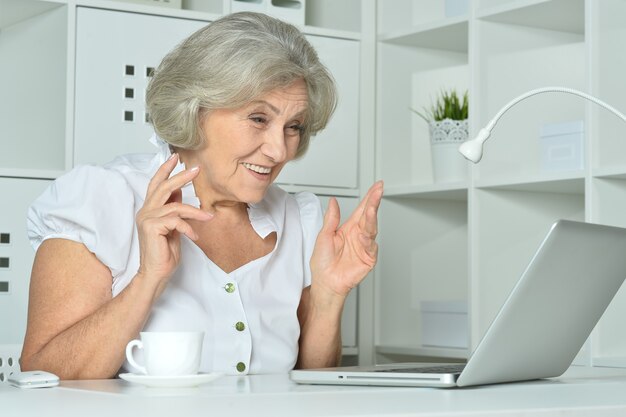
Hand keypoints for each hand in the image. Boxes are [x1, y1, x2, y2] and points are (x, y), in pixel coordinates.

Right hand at [135, 154, 212, 297]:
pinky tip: (194, 235)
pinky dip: (188, 227)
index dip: (164, 170)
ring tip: (208, 217)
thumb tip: (180, 192)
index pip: (155, 184)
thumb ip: (174, 209)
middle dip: (181, 176)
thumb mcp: (173, 227)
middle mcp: (145, 212)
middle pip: (163, 187)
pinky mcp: (151, 227)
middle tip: (196, 169)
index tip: (175, 157)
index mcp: (149, 210)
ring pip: (175, 206)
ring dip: (195, 211)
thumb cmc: (165, 253)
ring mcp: (146, 219)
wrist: (156, 273)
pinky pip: (176, 221)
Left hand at [310, 181, 383, 298]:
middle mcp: (358, 235)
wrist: (325, 282)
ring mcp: (364, 246)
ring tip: (371, 208)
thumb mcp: (324, 236)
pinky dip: (367, 240)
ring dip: (372, 217)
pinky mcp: (368, 258)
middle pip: (369, 215)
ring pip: (371, 228)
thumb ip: (331, 218)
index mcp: (349, 228)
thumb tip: (333, 201)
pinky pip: (370, 247)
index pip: (361, 209)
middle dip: (374, 202)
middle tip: (378, 190)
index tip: (377, 186)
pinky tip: (363, 235)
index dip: (369, 197)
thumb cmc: (323, 262)